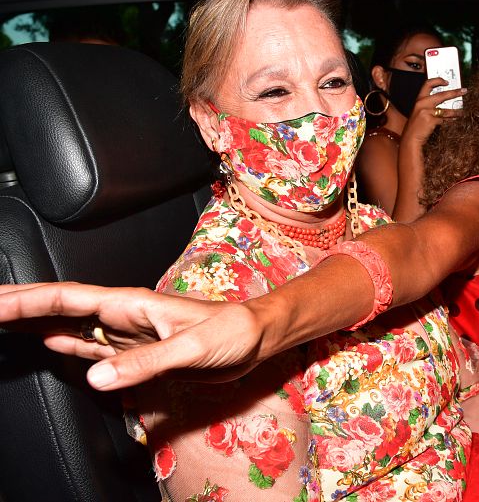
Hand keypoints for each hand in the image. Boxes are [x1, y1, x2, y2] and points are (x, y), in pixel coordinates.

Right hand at [0, 282, 267, 389]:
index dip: (26, 299)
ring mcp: (128, 333)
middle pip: (60, 308)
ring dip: (37, 324)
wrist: (255, 339)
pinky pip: (93, 347)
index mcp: (130, 304)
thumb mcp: (190, 346)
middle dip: (20, 306)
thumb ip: (144, 361)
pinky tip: (49, 344)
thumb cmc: (231, 332)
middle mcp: (123, 315)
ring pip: (71, 325)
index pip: (66, 298)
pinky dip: (66, 345)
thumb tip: (95, 376)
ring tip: (4, 321)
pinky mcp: (139, 351)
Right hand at [401, 77, 464, 144]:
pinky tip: (454, 120)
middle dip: (455, 92)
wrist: (410, 138)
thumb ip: (428, 106)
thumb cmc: (416, 126)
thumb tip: (445, 101)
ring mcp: (427, 112)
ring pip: (446, 110)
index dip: (438, 80)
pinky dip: (450, 120)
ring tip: (462, 112)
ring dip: (456, 111)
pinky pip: (444, 120)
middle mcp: (422, 103)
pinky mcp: (431, 120)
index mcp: (419, 100)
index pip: (428, 84)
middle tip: (464, 91)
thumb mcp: (419, 112)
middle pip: (442, 95)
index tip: (447, 82)